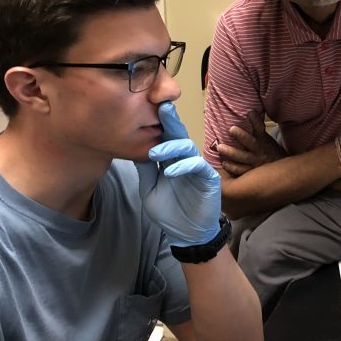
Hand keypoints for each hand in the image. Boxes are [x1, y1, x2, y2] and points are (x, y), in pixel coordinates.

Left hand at [137, 102, 221, 246]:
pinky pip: (197, 165)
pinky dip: (183, 166)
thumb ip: (145, 169)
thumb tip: (133, 148)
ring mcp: (197, 166)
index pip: (163, 136)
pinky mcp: (208, 177)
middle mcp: (183, 158)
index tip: (146, 107)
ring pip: (186, 146)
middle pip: (177, 134)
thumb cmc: (169, 212)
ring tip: (153, 153)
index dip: (158, 123)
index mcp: (169, 159)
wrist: (186, 234)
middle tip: (162, 106)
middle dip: (170, 120)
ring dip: (170, 147)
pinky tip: (169, 172)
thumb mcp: (149, 189)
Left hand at [217, 112, 286, 176]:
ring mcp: (255, 163)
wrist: (281, 171)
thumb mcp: (266, 139)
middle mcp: (260, 151)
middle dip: (241, 136)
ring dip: (232, 153)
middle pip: (251, 142)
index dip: (255, 121)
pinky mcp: (251, 173)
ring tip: (220, 147)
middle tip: (231, 129)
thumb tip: (250, 112)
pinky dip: (232, 167)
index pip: (260, 128)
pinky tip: (224, 163)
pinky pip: (241, 171)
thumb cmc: (269, 151)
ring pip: (244, 158)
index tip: (249, 113)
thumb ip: (257, 129)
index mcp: (264, 140)